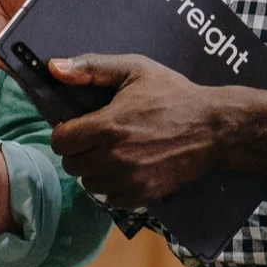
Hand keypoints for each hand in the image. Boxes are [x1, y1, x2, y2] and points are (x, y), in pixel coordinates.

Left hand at [46, 56, 227, 209]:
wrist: (212, 127)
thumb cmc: (173, 94)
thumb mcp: (134, 69)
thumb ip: (91, 67)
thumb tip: (53, 67)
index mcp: (107, 125)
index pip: (60, 141)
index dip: (65, 132)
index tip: (79, 127)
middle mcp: (114, 156)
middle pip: (71, 165)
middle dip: (79, 151)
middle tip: (97, 139)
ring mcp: (128, 179)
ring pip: (88, 184)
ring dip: (94, 171)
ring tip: (112, 155)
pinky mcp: (143, 195)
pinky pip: (109, 199)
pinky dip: (112, 188)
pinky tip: (125, 171)